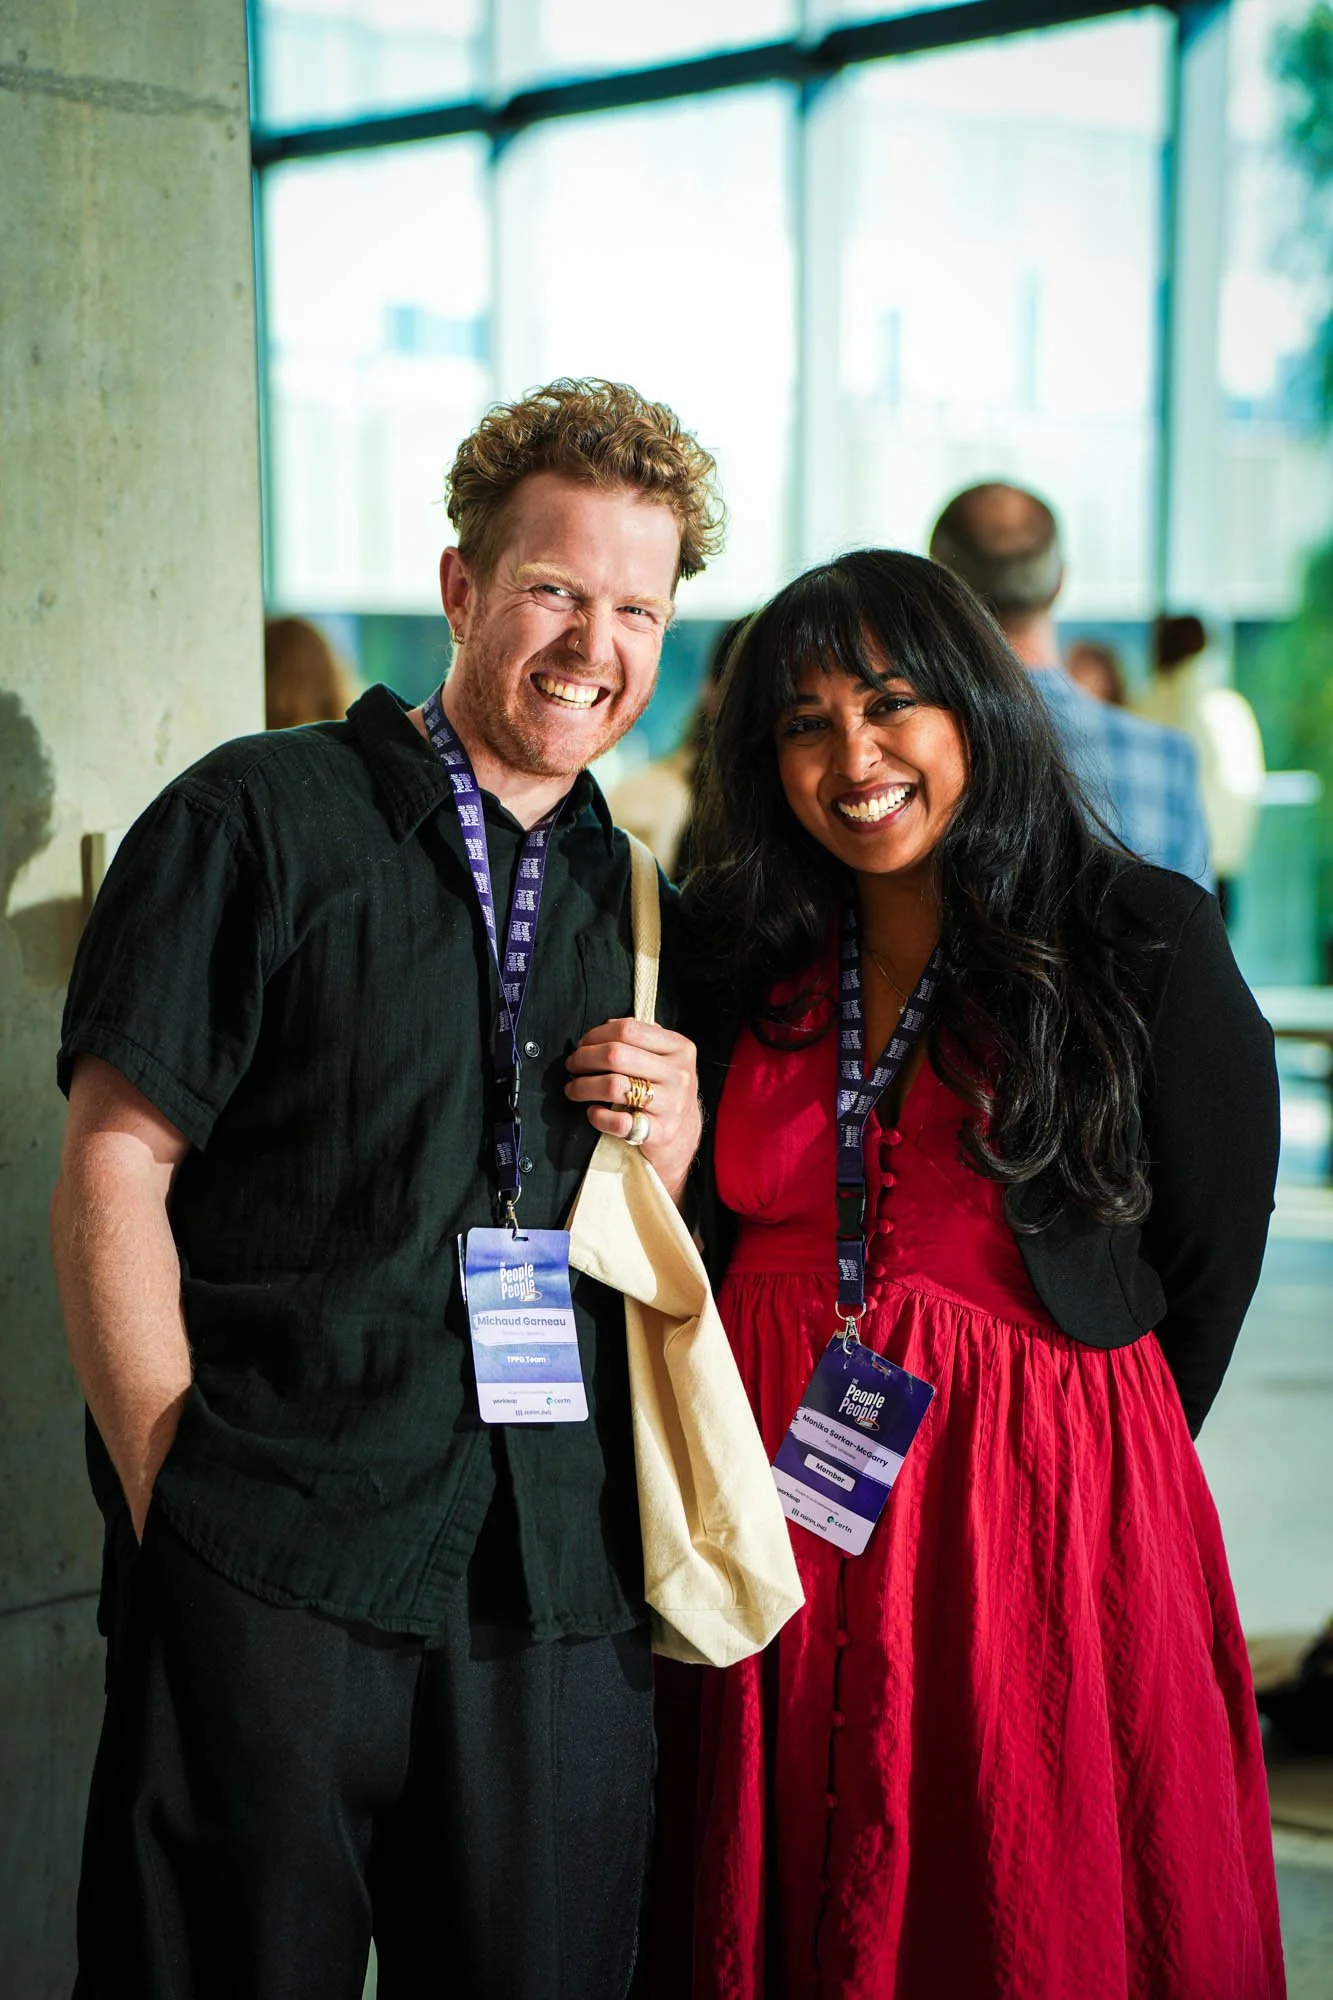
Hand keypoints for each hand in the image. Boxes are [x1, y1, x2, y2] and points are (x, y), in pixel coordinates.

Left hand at [565, 1019, 701, 1204]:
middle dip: (584, 1058)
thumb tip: (604, 1027)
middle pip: (616, 1055)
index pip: (628, 1030)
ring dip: (583, 1086)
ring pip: (613, 1086)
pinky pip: (618, 1122)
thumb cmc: (663, 1087)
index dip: (596, 1035)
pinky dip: (597, 1116)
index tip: (582, 1045)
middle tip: (572, 1065)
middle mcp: (679, 1075)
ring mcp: (671, 1104)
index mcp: (679, 1048)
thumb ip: (639, 1038)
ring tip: (573, 1088)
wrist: (683, 1131)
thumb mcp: (663, 1056)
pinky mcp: (660, 1132)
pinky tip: (592, 1112)